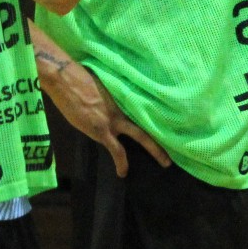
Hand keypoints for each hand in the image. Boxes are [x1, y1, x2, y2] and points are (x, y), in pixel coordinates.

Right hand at [37, 51, 169, 176]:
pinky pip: (116, 150)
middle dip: (168, 130)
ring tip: (166, 162)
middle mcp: (126, 106)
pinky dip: (121, 162)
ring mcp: (115, 119)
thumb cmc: (80, 76)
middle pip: (153, 120)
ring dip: (155, 150)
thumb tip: (117, 97)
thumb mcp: (104, 81)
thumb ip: (114, 92)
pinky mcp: (102, 130)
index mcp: (127, 93)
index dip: (161, 112)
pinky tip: (123, 173)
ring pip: (142, 136)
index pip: (149, 104)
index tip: (174, 118)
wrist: (66, 79)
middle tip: (181, 139)